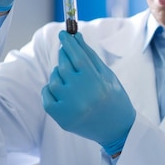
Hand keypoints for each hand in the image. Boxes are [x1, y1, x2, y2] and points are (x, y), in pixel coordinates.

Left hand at [42, 31, 135, 155]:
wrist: (117, 129)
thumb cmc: (115, 99)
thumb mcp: (108, 76)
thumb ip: (90, 57)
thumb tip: (76, 37)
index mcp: (96, 83)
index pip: (77, 57)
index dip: (68, 43)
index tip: (63, 34)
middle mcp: (82, 95)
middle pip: (63, 66)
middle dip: (63, 55)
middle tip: (66, 51)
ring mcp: (70, 108)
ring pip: (54, 79)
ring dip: (58, 73)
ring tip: (69, 77)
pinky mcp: (62, 118)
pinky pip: (46, 95)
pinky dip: (50, 89)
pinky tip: (61, 89)